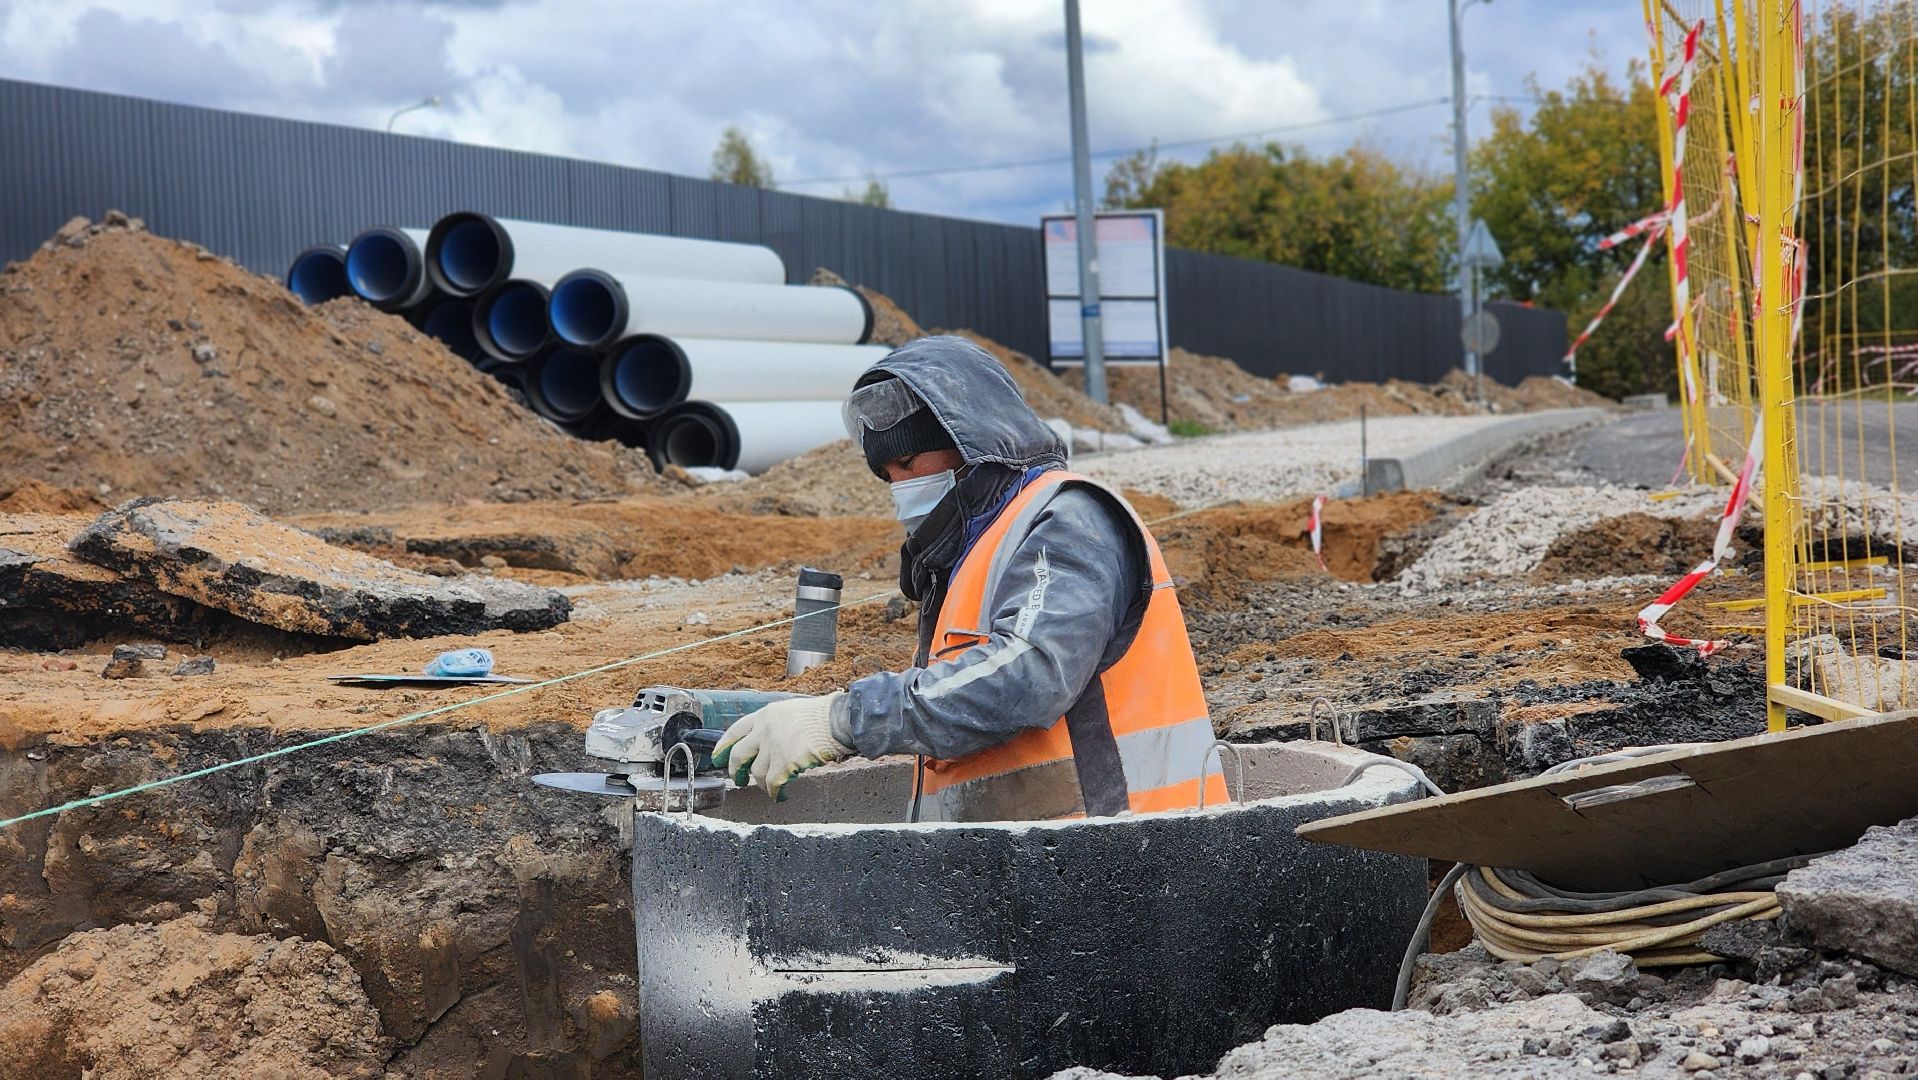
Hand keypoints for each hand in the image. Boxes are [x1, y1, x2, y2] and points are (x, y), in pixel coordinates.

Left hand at [709, 692, 849, 800]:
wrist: (837, 720)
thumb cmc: (821, 717)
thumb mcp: (790, 712)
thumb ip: (775, 725)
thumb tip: (766, 744)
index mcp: (765, 715)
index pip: (735, 730)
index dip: (723, 745)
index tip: (716, 756)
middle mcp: (764, 730)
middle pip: (738, 754)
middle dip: (735, 770)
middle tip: (737, 779)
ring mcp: (773, 746)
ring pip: (757, 773)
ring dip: (762, 784)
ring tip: (770, 789)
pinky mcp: (784, 762)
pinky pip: (773, 783)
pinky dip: (775, 792)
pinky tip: (780, 795)